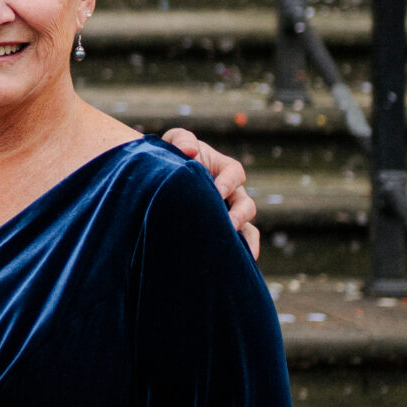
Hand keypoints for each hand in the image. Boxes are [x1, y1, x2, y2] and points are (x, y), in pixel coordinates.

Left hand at [162, 127, 258, 258]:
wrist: (159, 179)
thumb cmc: (171, 156)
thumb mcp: (173, 141)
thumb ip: (182, 140)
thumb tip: (191, 150)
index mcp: (223, 169)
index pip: (235, 172)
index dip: (230, 181)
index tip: (217, 191)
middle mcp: (231, 193)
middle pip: (246, 204)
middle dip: (239, 215)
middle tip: (228, 224)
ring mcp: (228, 214)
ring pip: (247, 228)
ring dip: (245, 240)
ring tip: (238, 254)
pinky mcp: (220, 231)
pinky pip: (238, 244)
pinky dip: (240, 253)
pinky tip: (233, 267)